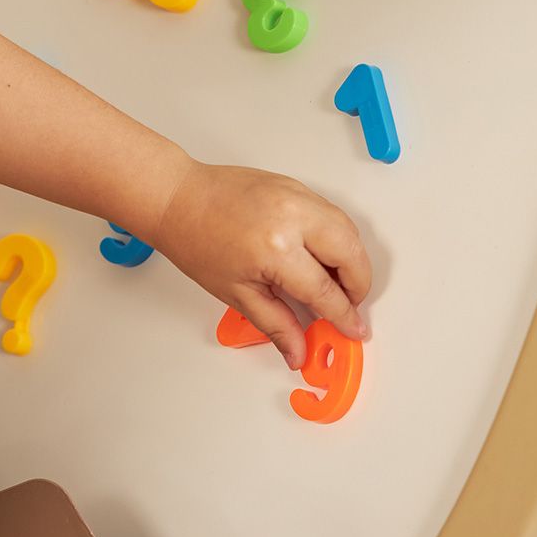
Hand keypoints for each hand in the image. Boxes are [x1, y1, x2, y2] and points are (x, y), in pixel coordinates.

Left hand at [151, 161, 370, 369]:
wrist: (177, 199)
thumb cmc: (196, 240)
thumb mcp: (236, 293)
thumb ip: (275, 323)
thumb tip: (298, 352)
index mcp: (276, 249)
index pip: (326, 290)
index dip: (343, 315)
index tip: (353, 330)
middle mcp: (293, 217)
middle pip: (351, 254)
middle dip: (359, 285)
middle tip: (348, 305)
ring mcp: (296, 195)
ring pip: (348, 228)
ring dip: (352, 258)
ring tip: (335, 282)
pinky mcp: (295, 184)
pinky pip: (331, 211)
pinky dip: (337, 235)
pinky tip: (321, 254)